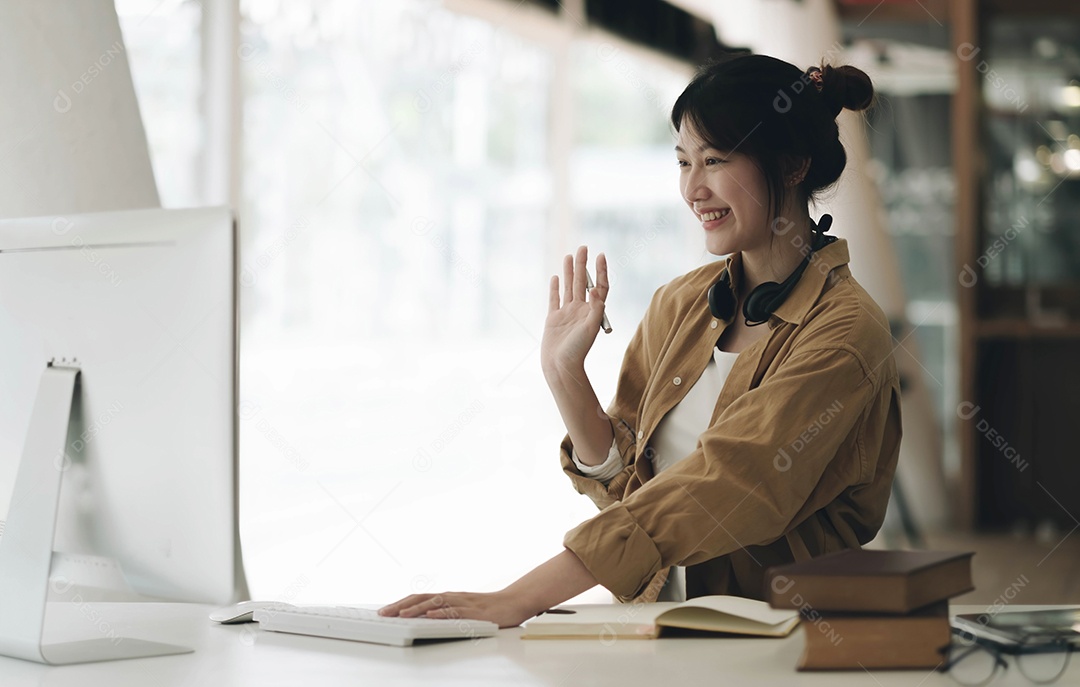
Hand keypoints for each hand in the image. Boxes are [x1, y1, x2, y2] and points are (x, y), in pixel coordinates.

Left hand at [378, 590, 534, 628]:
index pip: (420, 597)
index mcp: (448, 597)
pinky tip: (431, 616)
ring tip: (402, 615)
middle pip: (422, 598)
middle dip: (401, 605)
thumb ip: (447, 612)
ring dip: (417, 608)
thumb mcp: (463, 609)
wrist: (514, 602)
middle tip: (384, 613)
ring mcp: (463, 603)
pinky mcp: (474, 612)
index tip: (385, 610)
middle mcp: (453, 597)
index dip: (401, 603)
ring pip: (436, 603)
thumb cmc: (489, 608)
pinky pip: (455, 611)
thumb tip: (425, 619)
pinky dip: (442, 613)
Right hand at [541, 246, 607, 376]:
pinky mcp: (553, 318)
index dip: (601, 271)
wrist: (560, 366)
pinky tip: (555, 277)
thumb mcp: (590, 328)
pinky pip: (554, 299)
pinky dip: (555, 288)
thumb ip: (595, 308)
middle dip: (583, 265)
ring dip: (569, 271)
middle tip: (583, 247)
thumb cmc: (578, 350)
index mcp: (592, 312)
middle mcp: (581, 310)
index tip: (600, 255)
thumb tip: (596, 288)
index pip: (600, 287)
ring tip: (569, 255)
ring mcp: (566, 313)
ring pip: (568, 287)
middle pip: (582, 283)